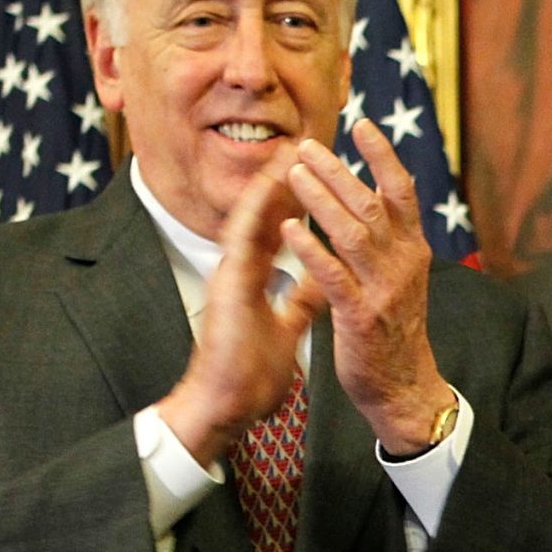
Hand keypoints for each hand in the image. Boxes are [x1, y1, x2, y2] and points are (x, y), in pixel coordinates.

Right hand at [156, 157, 327, 466]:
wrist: (228, 405)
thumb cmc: (252, 374)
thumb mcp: (288, 329)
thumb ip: (301, 301)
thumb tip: (324, 282)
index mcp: (257, 277)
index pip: (282, 229)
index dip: (301, 201)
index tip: (324, 174)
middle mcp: (242, 268)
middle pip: (268, 216)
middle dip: (287, 181)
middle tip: (308, 146)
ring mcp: (231, 274)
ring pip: (252, 218)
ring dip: (270, 185)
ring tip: (289, 151)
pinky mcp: (227, 286)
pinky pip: (242, 242)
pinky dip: (255, 214)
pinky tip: (270, 188)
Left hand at [283, 121, 448, 454]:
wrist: (405, 388)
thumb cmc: (395, 333)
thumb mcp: (400, 280)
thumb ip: (387, 242)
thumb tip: (374, 201)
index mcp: (412, 252)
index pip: (402, 192)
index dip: (383, 156)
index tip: (362, 123)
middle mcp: (403, 265)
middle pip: (371, 204)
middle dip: (338, 171)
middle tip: (307, 145)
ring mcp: (383, 290)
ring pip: (353, 233)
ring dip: (321, 200)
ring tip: (295, 173)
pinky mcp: (360, 316)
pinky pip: (332, 276)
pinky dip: (311, 249)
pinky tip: (290, 229)